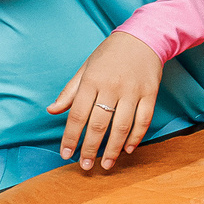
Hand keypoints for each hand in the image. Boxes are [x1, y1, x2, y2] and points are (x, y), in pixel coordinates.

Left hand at [47, 31, 161, 171]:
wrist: (143, 37)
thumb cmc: (110, 54)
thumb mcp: (86, 68)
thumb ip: (70, 91)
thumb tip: (52, 111)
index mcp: (92, 80)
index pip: (78, 114)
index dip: (71, 137)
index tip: (66, 154)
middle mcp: (112, 86)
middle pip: (99, 125)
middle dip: (90, 149)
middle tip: (85, 166)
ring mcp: (133, 91)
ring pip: (122, 126)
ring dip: (113, 149)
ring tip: (106, 165)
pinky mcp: (150, 93)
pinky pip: (143, 120)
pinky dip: (136, 137)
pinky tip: (128, 149)